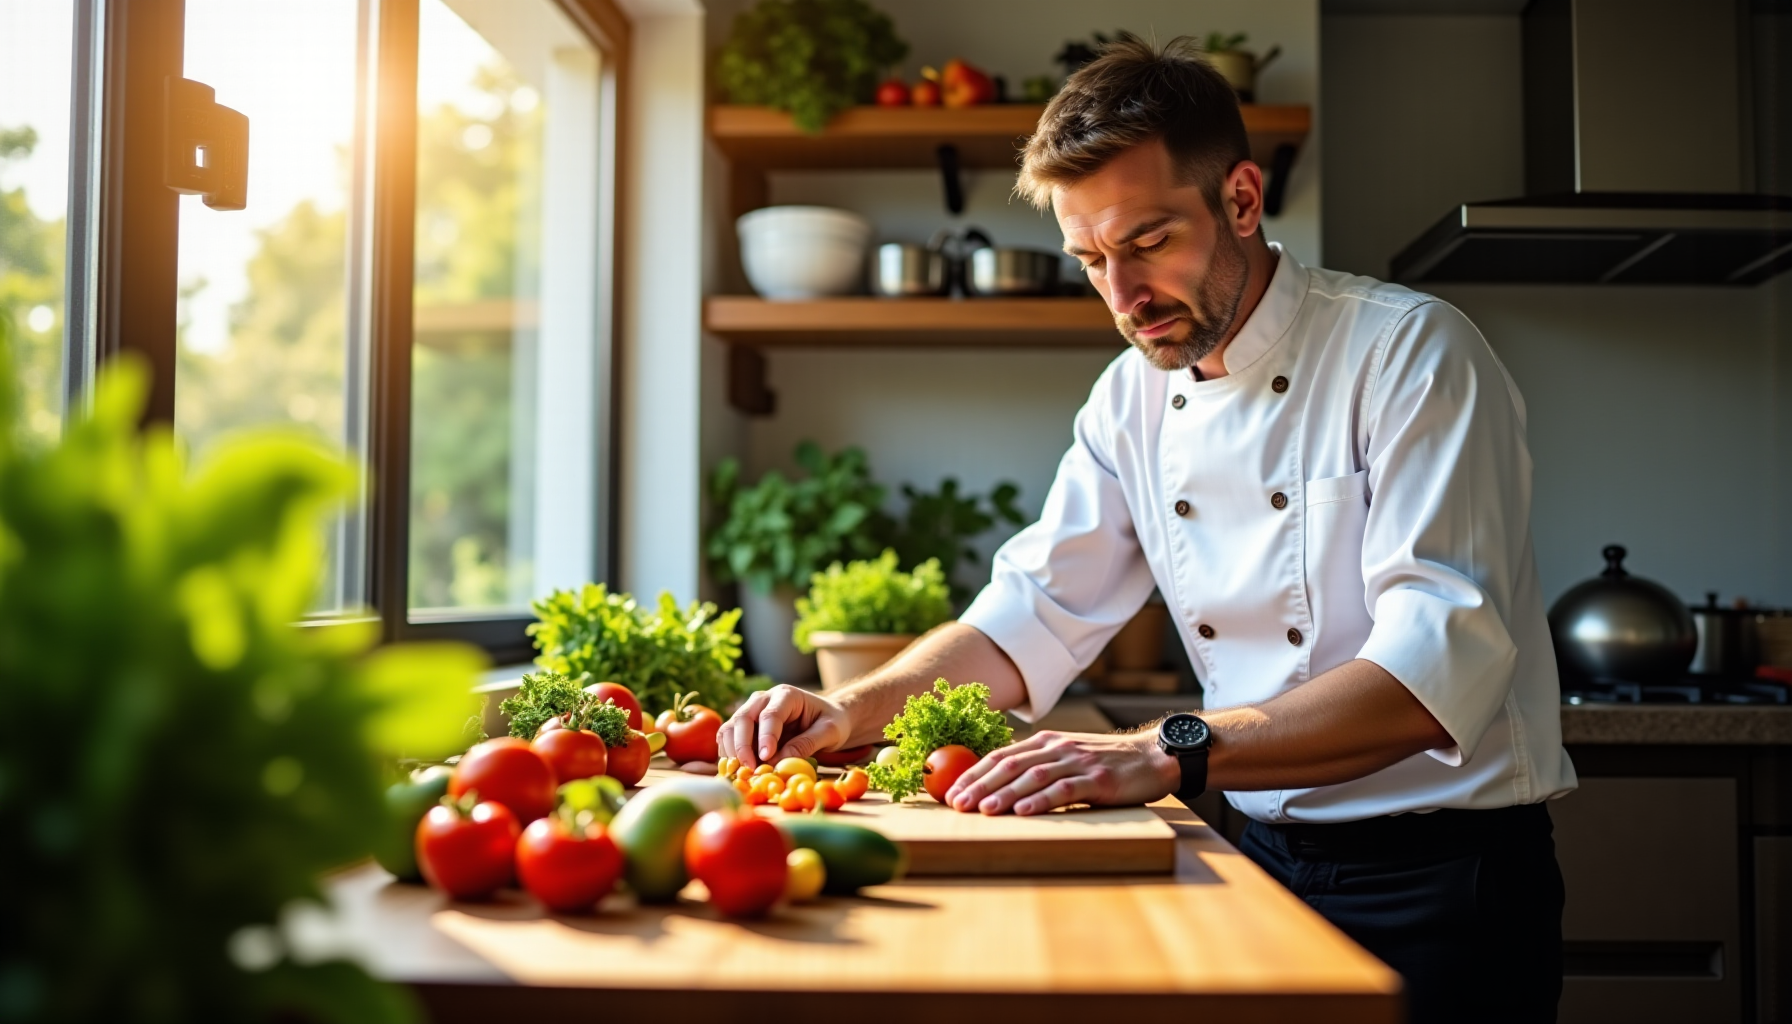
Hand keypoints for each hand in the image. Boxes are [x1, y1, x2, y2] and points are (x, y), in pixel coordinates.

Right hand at [717, 685, 851, 768]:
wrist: (826, 719)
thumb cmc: (831, 722)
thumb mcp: (829, 732)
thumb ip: (806, 744)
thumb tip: (778, 762)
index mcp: (787, 695)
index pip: (770, 714)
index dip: (766, 737)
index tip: (767, 758)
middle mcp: (764, 699)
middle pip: (743, 718)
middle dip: (742, 746)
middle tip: (750, 769)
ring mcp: (751, 711)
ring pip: (730, 728)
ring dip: (732, 752)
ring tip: (744, 773)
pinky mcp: (744, 727)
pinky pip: (728, 739)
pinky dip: (729, 756)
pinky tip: (738, 771)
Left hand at [944, 730, 1178, 815]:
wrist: (1152, 758)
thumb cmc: (1104, 764)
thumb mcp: (1066, 757)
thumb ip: (1037, 765)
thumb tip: (996, 784)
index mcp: (1045, 742)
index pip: (1001, 756)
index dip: (973, 773)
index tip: (951, 792)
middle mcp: (1057, 748)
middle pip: (1010, 765)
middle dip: (980, 785)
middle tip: (957, 804)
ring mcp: (1077, 761)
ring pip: (1033, 776)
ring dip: (1004, 793)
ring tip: (983, 809)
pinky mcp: (1098, 779)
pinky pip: (1064, 789)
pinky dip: (1041, 800)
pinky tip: (1023, 811)